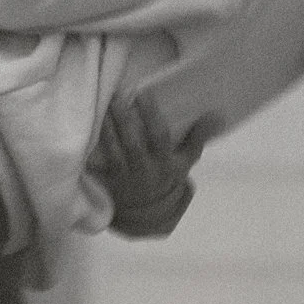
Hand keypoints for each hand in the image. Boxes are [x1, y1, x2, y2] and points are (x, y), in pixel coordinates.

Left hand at [94, 91, 204, 240]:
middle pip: (133, 143)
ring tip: (103, 107)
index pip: (159, 137)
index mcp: (165, 163)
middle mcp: (145, 170)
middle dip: (124, 120)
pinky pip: (97, 165)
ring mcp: (125, 177)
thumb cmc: (167, 176)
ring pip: (114, 150)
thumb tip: (217, 115)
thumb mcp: (186, 160)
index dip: (151, 116)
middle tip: (117, 96)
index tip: (143, 94)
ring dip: (108, 128)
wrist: (147, 210)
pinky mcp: (108, 181)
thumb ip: (199, 137)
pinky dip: (92, 150)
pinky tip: (86, 131)